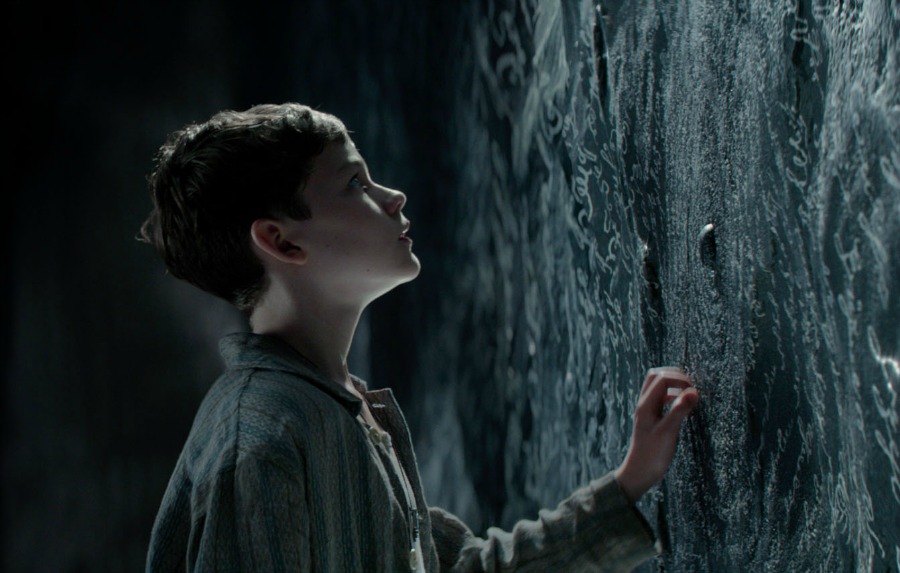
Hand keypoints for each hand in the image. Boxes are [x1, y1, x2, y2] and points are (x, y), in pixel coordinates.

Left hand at [614, 367, 698, 503]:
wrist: (639, 473)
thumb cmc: (652, 455)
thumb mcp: (668, 432)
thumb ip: (680, 410)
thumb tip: (694, 391)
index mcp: (645, 405)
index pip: (662, 379)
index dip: (680, 380)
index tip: (695, 392)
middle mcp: (644, 404)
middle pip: (657, 376)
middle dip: (675, 377)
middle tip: (692, 388)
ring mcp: (647, 410)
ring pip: (658, 386)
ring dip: (673, 385)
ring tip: (689, 395)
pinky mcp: (652, 418)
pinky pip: (661, 398)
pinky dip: (672, 396)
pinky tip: (682, 407)